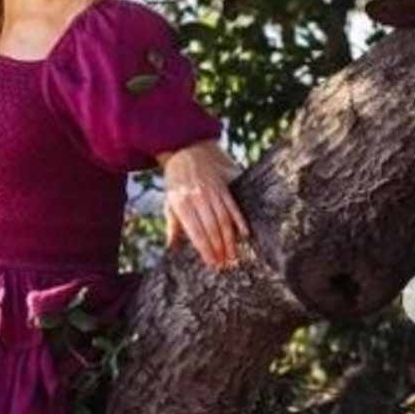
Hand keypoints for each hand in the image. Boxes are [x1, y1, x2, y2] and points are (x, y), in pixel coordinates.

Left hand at [161, 142, 249, 269]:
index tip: (212, 263)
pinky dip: (240, 220)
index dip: (205, 249)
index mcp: (182, 204)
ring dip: (230, 240)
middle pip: (211, 229)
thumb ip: (173, 224)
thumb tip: (171, 246)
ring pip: (223, 220)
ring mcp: (212, 191)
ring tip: (234, 256)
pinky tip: (245, 234)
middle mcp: (198, 198)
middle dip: (219, 249)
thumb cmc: (176, 180)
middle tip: (226, 264)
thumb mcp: (169, 200)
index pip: (196, 232)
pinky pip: (233, 206)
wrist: (186, 149)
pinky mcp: (224, 185)